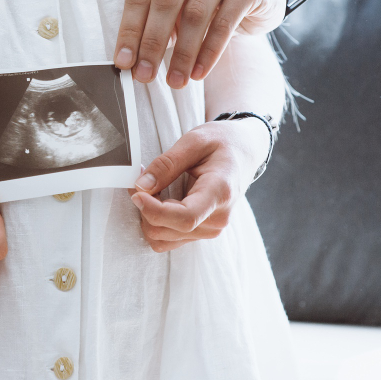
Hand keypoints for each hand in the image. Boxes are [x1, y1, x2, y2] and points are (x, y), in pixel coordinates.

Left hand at [113, 0, 286, 88]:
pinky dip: (209, 53)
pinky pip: (224, 23)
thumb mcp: (174, 4)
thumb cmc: (204, 1)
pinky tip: (198, 73)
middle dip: (152, 43)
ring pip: (195, 13)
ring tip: (175, 81)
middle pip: (165, 0)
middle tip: (145, 76)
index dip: (130, 30)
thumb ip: (152, 21)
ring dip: (181, 54)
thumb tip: (130, 60)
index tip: (123, 63)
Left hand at [129, 119, 268, 251]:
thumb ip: (166, 164)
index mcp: (220, 193)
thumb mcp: (194, 141)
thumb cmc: (222, 143)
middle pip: (167, 229)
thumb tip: (140, 186)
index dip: (154, 210)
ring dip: (147, 216)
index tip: (136, 193)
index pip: (185, 217)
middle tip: (139, 181)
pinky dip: (155, 222)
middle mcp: (218, 218)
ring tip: (150, 189)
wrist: (244, 151)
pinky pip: (168, 238)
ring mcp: (211, 228)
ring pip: (163, 237)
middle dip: (145, 208)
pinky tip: (158, 201)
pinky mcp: (202, 231)